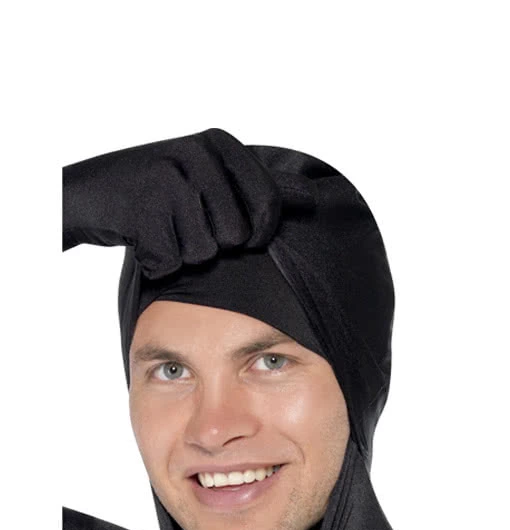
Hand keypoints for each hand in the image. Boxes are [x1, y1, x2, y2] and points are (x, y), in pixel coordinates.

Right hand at [62, 128, 281, 278]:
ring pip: (203, 253)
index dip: (259, 234)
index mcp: (221, 144)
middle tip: (184, 223)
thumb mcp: (212, 177)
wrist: (92, 192)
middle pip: (235, 235)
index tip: (240, 235)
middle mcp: (197, 154)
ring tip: (164, 228)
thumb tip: (310, 198)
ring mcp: (168, 177)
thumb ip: (260, 187)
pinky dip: (156, 263)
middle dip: (212, 245)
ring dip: (182, 254)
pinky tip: (143, 237)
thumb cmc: (160, 190)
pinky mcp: (142, 208)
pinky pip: (170, 262)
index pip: (269, 204)